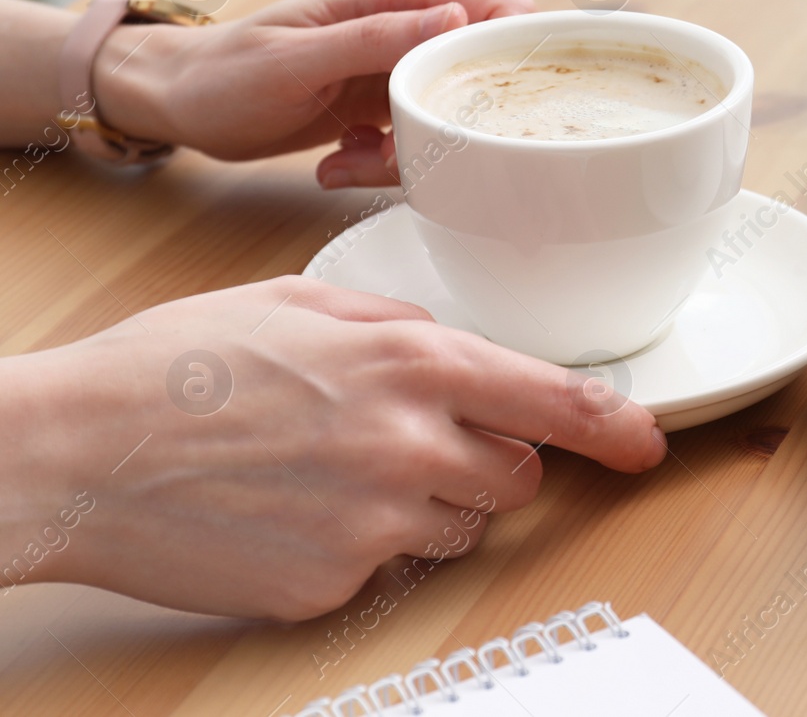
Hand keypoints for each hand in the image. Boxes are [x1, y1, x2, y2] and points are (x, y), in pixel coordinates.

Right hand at [2, 276, 663, 618]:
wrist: (78, 451)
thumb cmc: (177, 366)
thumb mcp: (299, 304)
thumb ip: (396, 324)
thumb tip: (453, 346)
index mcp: (410, 361)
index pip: (553, 402)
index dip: (615, 427)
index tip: (647, 445)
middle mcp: (409, 444)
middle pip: (517, 477)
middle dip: (489, 460)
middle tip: (416, 439)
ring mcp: (375, 524)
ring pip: (462, 526)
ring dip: (429, 503)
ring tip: (337, 470)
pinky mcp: (335, 584)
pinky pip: (388, 567)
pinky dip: (362, 545)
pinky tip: (296, 510)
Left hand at [91, 0, 532, 186]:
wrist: (183, 102)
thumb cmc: (225, 74)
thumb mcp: (299, 60)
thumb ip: (377, 38)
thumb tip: (456, 18)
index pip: (493, 6)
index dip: (516, 52)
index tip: (508, 103)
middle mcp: (409, 22)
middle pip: (481, 71)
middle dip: (454, 123)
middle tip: (394, 152)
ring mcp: (401, 64)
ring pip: (452, 113)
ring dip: (412, 152)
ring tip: (350, 162)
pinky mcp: (389, 101)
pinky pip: (421, 137)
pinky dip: (389, 162)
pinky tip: (341, 163)